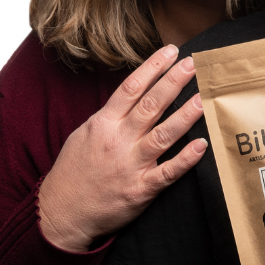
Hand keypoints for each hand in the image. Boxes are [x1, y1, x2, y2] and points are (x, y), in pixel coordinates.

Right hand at [37, 45, 206, 251]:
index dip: (152, 67)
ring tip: (203, 98)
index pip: (131, 87)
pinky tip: (202, 146)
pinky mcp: (140, 190)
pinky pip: (168, 173)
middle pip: (150, 105)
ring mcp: (131, 166)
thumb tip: (132, 96)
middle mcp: (119, 141)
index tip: (171, 51)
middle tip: (193, 64)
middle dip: (173, 82)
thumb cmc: (73, 172)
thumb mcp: (84, 135)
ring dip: (185, 116)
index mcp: (104, 124)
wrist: (61, 214)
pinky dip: (186, 159)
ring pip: (163, 135)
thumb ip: (109, 116)